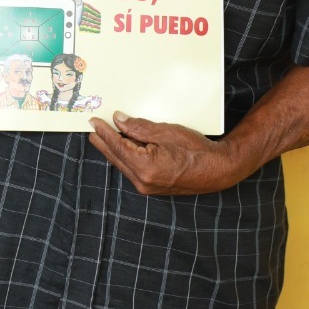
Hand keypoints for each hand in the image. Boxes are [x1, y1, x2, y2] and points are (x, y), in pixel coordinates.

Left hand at [88, 112, 250, 195]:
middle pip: (115, 157)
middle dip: (102, 141)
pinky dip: (124, 157)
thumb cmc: (196, 150)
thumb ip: (139, 128)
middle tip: (92, 128)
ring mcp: (146, 187)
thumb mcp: (167, 132)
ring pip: (122, 164)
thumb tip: (119, 120)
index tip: (93, 121)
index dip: (104, 131)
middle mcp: (142, 181)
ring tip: (102, 136)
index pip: (117, 145)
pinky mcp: (152, 187)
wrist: (217, 170)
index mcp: (144, 166)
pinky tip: (122, 149)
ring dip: (113, 150)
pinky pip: (131, 170)